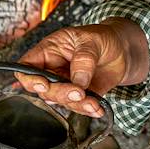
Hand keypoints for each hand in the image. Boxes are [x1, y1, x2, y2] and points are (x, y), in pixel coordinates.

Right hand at [13, 19, 148, 116]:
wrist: (122, 50)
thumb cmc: (102, 38)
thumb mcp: (92, 40)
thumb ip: (84, 59)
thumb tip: (78, 82)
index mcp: (49, 51)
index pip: (27, 67)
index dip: (29, 78)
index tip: (43, 84)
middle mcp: (53, 70)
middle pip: (43, 89)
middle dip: (60, 94)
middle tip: (78, 92)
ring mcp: (66, 84)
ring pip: (61, 101)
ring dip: (76, 104)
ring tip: (93, 103)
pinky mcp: (80, 96)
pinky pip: (78, 106)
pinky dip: (88, 110)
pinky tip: (97, 109)